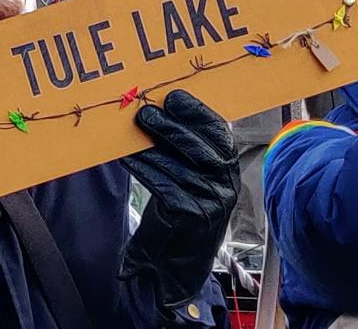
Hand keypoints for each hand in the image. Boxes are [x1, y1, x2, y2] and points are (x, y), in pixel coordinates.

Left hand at [120, 90, 237, 307]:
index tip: (173, 97)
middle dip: (172, 126)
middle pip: (200, 148)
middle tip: (145, 112)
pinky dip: (145, 169)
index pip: (219, 133)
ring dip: (152, 145)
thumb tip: (159, 108)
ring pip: (180, 166)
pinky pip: (166, 186)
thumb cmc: (182, 208)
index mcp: (229, 169)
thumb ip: (184, 147)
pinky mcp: (193, 216)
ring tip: (134, 129)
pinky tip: (128, 158)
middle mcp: (226, 185)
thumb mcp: (190, 175)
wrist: (179, 262)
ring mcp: (212, 202)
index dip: (197, 112)